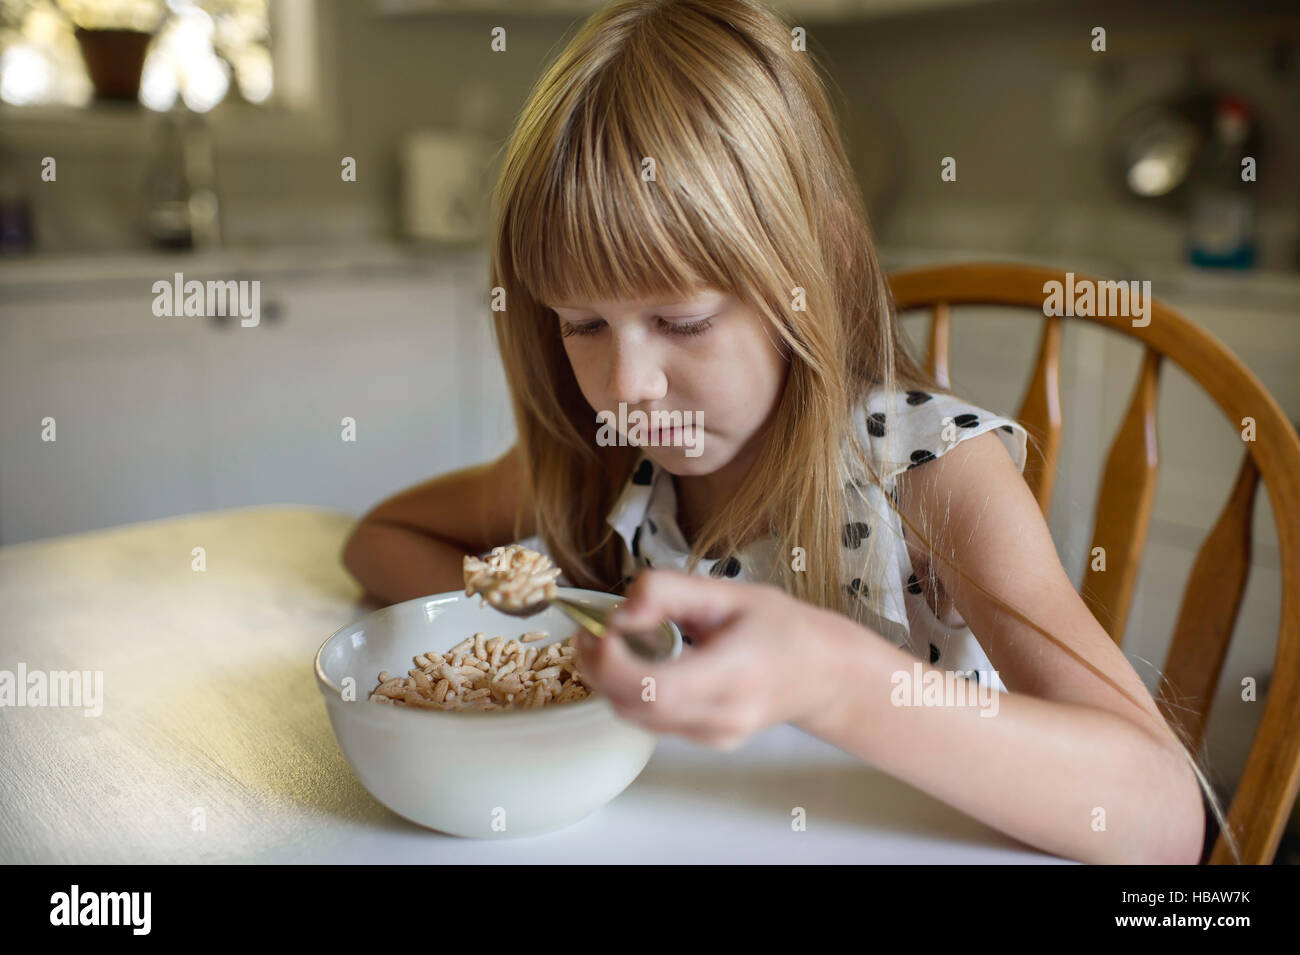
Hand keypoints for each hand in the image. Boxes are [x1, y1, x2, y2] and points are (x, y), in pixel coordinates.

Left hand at [574, 567, 845, 750]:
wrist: (821, 673)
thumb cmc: (781, 629)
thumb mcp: (729, 591)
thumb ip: (670, 591)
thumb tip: (621, 610)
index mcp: (735, 673)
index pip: (657, 688)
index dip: (613, 663)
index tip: (600, 629)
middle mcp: (723, 715)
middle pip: (636, 708)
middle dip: (598, 670)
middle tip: (590, 632)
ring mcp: (714, 735)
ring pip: (636, 718)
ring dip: (609, 682)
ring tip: (609, 643)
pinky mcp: (705, 741)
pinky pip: (651, 722)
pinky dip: (631, 693)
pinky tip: (637, 664)